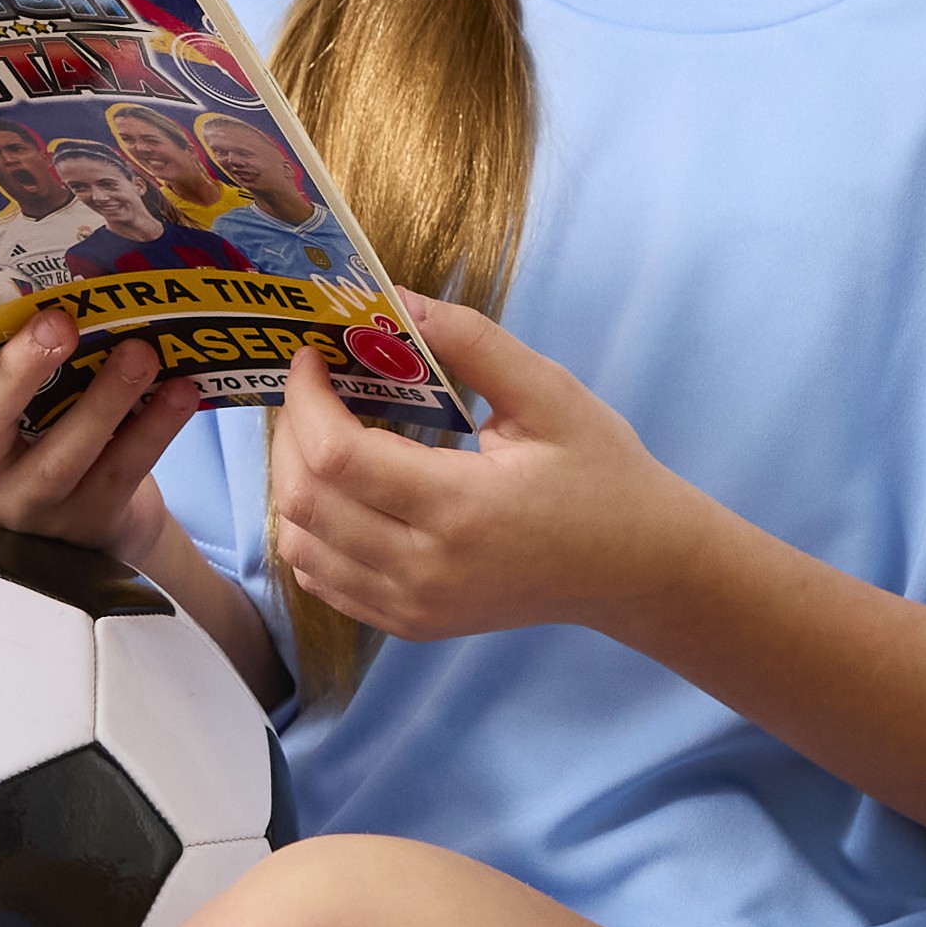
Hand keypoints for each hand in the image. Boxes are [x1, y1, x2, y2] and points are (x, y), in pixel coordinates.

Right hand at [0, 299, 200, 562]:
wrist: (91, 528)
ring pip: (61, 456)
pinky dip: (156, 428)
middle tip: (58, 323)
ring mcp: (32, 502)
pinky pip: (123, 471)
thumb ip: (18, 346)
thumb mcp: (11, 396)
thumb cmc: (40, 434)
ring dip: (105, 400)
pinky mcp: (89, 523)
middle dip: (18, 372)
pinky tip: (182, 390)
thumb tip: (68, 264)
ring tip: (141, 353)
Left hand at [272, 295, 715, 646]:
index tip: (312, 356)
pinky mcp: (411, 623)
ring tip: (322, 433)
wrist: (636, 569)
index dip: (305, 400)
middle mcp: (427, 569)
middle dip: (289, 432)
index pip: (337, 457)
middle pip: (305, 501)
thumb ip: (473, 342)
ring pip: (302, 544)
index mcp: (462, 508)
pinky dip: (310, 530)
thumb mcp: (549, 394)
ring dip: (292, 481)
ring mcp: (414, 606)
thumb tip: (397, 302)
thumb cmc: (601, 474)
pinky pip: (323, 579)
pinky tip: (340, 489)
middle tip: (311, 387)